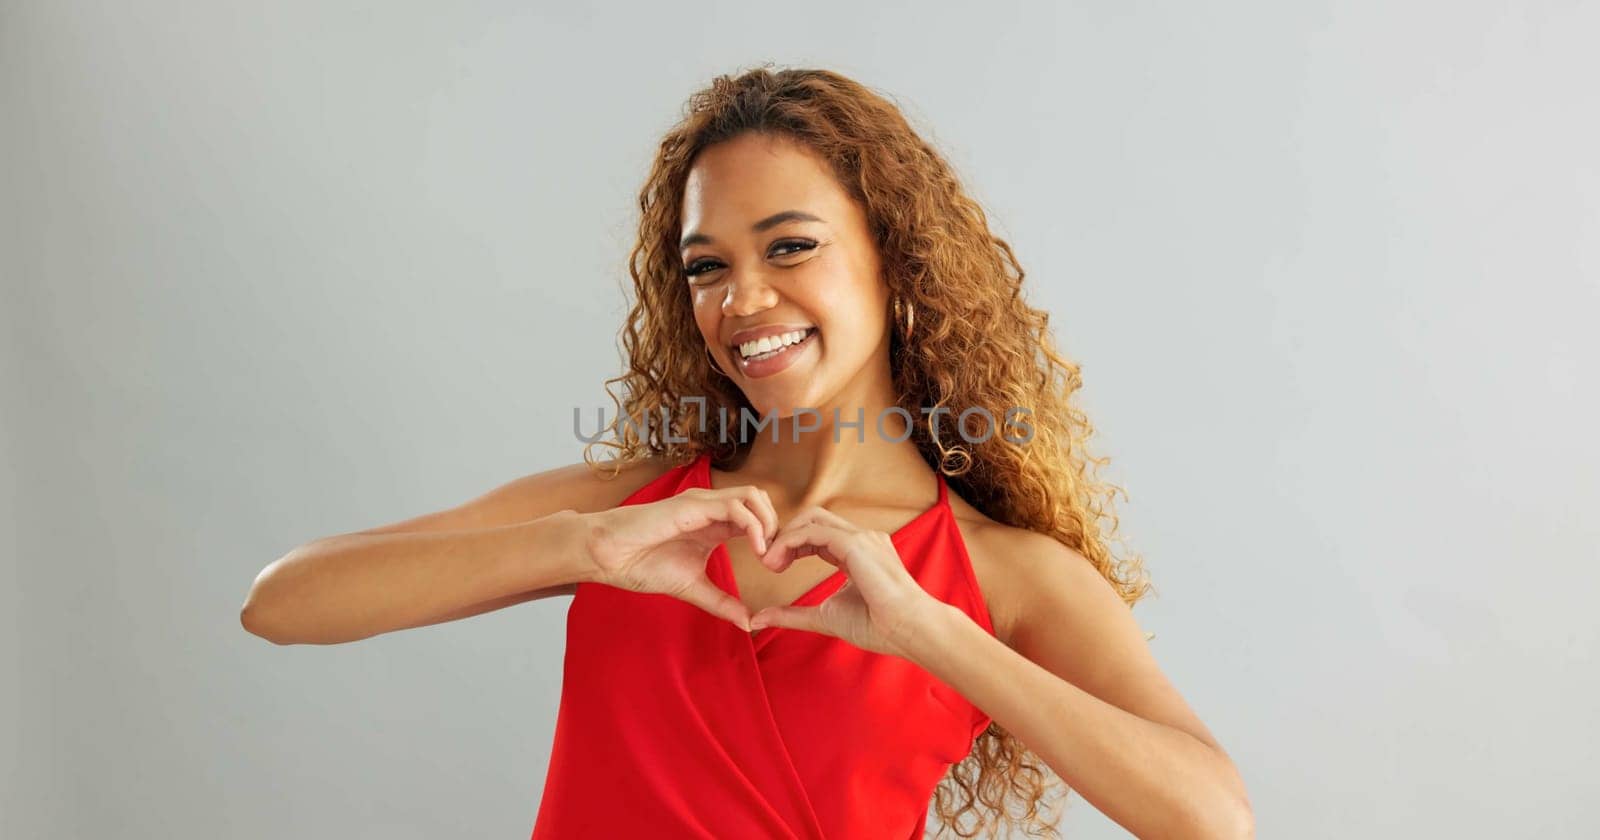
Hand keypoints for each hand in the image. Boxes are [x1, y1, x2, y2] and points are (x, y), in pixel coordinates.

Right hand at [584, 485, 776, 630]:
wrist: (609, 556)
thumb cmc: (643, 564)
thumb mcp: (693, 588)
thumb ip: (722, 603)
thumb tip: (749, 624)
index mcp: (715, 524)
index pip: (757, 517)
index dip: (774, 538)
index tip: (776, 567)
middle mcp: (712, 508)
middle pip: (762, 500)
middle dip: (778, 526)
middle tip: (777, 559)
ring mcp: (703, 503)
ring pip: (753, 496)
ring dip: (769, 523)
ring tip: (767, 554)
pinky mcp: (693, 506)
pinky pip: (735, 506)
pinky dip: (753, 526)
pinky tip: (756, 549)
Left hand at [751, 505, 944, 657]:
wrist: (908, 630)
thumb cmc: (877, 626)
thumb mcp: (824, 616)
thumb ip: (792, 614)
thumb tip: (758, 619)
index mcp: (859, 552)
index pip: (818, 533)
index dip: (792, 544)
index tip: (773, 566)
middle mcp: (862, 538)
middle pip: (813, 517)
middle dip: (785, 534)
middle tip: (767, 561)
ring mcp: (862, 537)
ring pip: (812, 518)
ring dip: (785, 537)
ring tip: (769, 563)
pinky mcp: (857, 544)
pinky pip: (815, 531)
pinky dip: (792, 541)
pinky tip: (778, 562)